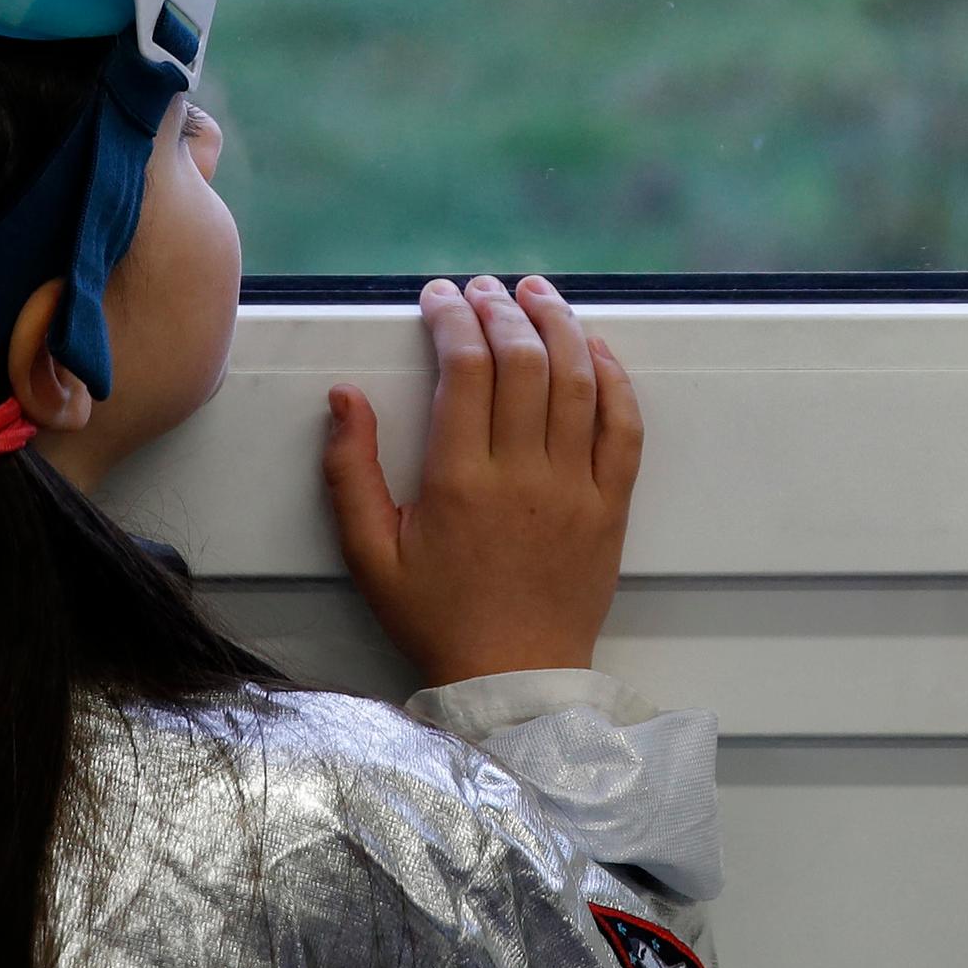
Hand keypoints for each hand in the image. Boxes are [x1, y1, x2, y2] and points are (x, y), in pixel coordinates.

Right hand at [320, 275, 641, 686]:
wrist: (513, 679)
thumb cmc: (438, 618)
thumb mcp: (370, 554)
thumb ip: (349, 472)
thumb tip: (344, 398)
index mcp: (460, 482)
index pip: (463, 369)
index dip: (452, 318)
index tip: (440, 296)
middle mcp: (523, 476)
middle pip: (523, 361)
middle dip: (503, 309)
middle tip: (485, 288)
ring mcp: (575, 488)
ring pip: (577, 381)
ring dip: (559, 325)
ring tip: (538, 293)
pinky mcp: (610, 505)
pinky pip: (623, 426)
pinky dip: (612, 377)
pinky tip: (592, 348)